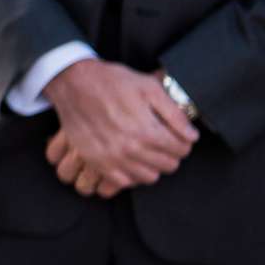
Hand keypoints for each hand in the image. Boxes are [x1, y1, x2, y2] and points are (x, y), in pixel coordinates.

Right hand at [41, 60, 195, 197]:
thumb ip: (174, 114)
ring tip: (147, 149)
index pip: (181, 150)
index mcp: (147, 130)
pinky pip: (123, 182)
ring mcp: (112, 158)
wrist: (73, 83)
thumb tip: (191, 136)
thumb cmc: (112, 82)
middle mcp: (130, 148)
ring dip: (152, 165)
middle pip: (168, 165)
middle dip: (171, 153)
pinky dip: (131, 173)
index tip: (178, 136)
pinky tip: (130, 158)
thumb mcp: (149, 88)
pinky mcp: (96, 162)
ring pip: (148, 177)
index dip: (184, 142)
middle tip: (163, 141)